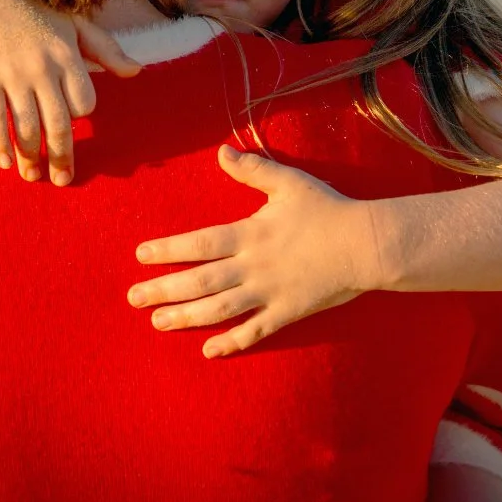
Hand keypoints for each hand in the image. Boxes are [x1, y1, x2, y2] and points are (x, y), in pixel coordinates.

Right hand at [0, 0, 139, 185]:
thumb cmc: (29, 11)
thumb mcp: (72, 23)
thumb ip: (106, 48)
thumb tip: (136, 71)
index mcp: (67, 55)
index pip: (84, 103)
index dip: (78, 116)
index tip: (67, 123)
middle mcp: (43, 68)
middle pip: (59, 124)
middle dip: (62, 157)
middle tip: (63, 180)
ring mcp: (13, 75)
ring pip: (28, 128)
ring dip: (31, 157)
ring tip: (32, 175)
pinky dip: (0, 145)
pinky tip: (5, 163)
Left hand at [126, 145, 391, 357]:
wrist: (367, 245)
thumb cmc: (328, 210)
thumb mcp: (288, 183)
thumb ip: (252, 169)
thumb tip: (221, 151)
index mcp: (250, 233)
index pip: (199, 244)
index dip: (168, 250)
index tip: (140, 256)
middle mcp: (253, 267)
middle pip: (200, 281)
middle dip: (164, 290)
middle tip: (133, 298)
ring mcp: (270, 293)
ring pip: (220, 310)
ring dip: (186, 317)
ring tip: (158, 322)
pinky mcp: (288, 312)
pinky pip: (255, 331)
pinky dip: (231, 342)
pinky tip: (209, 350)